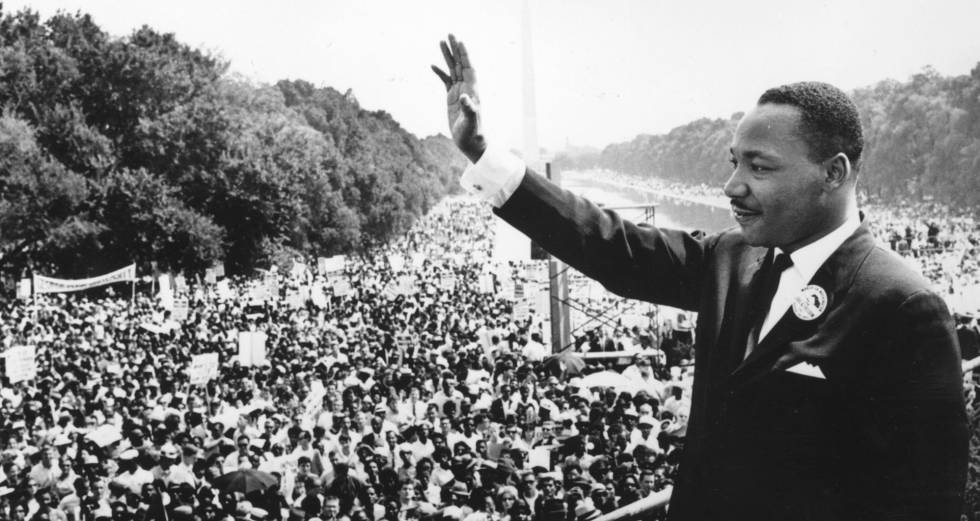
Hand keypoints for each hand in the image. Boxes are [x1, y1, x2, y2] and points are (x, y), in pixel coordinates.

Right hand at [432, 34, 485, 162]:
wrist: (470, 142)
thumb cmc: (472, 132)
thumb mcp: (470, 121)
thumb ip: (469, 109)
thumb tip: (464, 97)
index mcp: (472, 90)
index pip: (468, 68)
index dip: (464, 55)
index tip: (459, 42)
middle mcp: (466, 88)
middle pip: (460, 64)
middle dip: (455, 49)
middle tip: (449, 34)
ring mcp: (459, 92)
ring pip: (452, 69)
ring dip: (447, 56)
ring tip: (441, 42)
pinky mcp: (452, 98)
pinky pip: (445, 81)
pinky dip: (440, 72)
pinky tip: (433, 65)